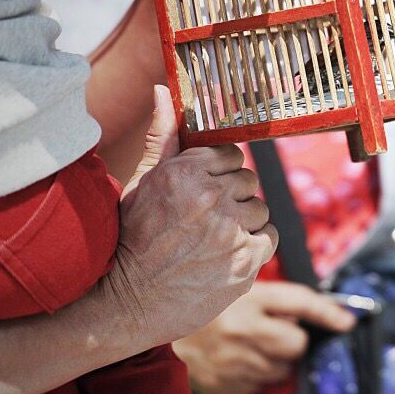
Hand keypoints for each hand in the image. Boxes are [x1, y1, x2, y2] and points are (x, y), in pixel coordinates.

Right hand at [98, 87, 277, 344]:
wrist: (125, 303)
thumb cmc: (131, 239)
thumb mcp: (141, 183)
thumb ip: (162, 137)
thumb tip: (163, 90)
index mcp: (185, 172)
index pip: (230, 155)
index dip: (219, 174)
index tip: (204, 191)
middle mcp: (210, 198)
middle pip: (247, 182)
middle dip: (230, 198)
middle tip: (204, 220)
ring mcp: (230, 232)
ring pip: (259, 209)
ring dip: (243, 222)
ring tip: (212, 239)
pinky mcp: (245, 263)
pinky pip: (269, 237)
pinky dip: (254, 245)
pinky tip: (227, 254)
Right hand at [173, 281, 355, 393]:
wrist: (156, 327)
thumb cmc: (204, 303)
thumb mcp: (236, 285)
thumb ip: (273, 297)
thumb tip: (320, 312)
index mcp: (247, 299)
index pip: (301, 303)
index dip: (329, 312)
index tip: (348, 322)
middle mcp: (242, 331)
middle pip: (296, 345)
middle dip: (295, 340)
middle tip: (277, 331)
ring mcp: (232, 362)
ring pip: (280, 370)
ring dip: (276, 359)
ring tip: (253, 344)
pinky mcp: (223, 386)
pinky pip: (257, 387)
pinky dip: (255, 375)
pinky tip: (239, 360)